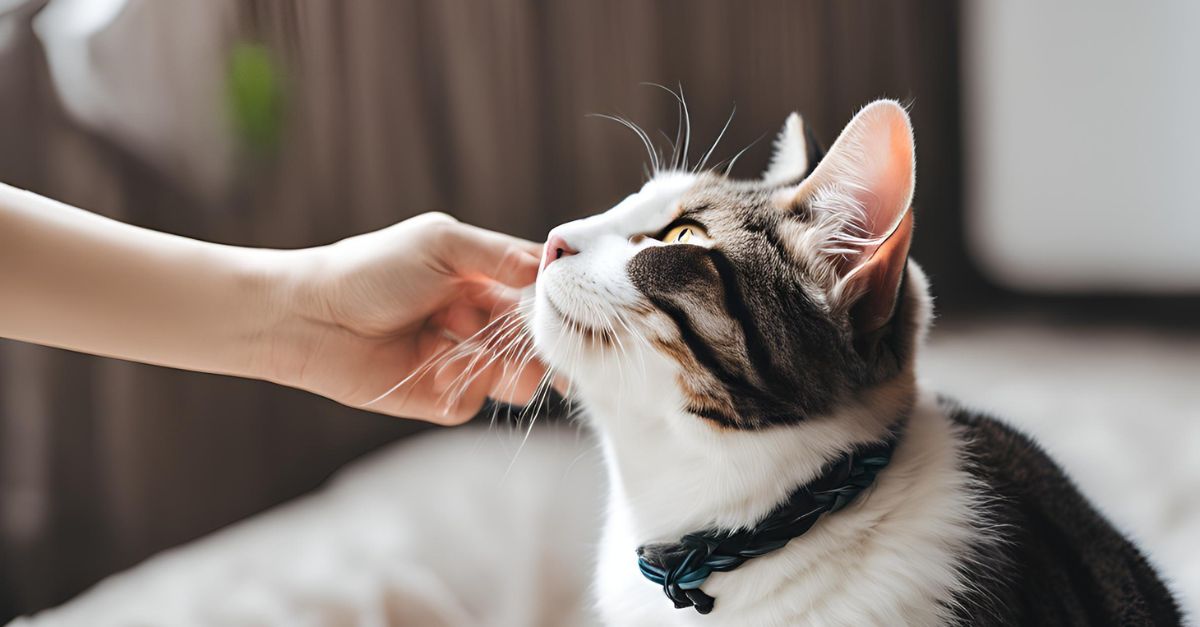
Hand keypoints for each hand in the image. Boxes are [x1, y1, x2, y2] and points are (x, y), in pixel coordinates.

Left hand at [265, 213, 545, 424]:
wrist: (307, 317)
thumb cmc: (369, 270)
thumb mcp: (440, 244)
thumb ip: (499, 254)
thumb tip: (551, 267)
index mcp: (480, 277)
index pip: (537, 293)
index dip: (556, 306)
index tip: (569, 316)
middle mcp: (475, 318)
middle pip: (534, 341)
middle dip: (538, 347)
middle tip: (537, 351)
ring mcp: (459, 359)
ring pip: (515, 378)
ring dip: (508, 372)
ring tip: (485, 362)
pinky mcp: (437, 398)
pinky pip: (473, 402)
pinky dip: (462, 388)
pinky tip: (434, 373)